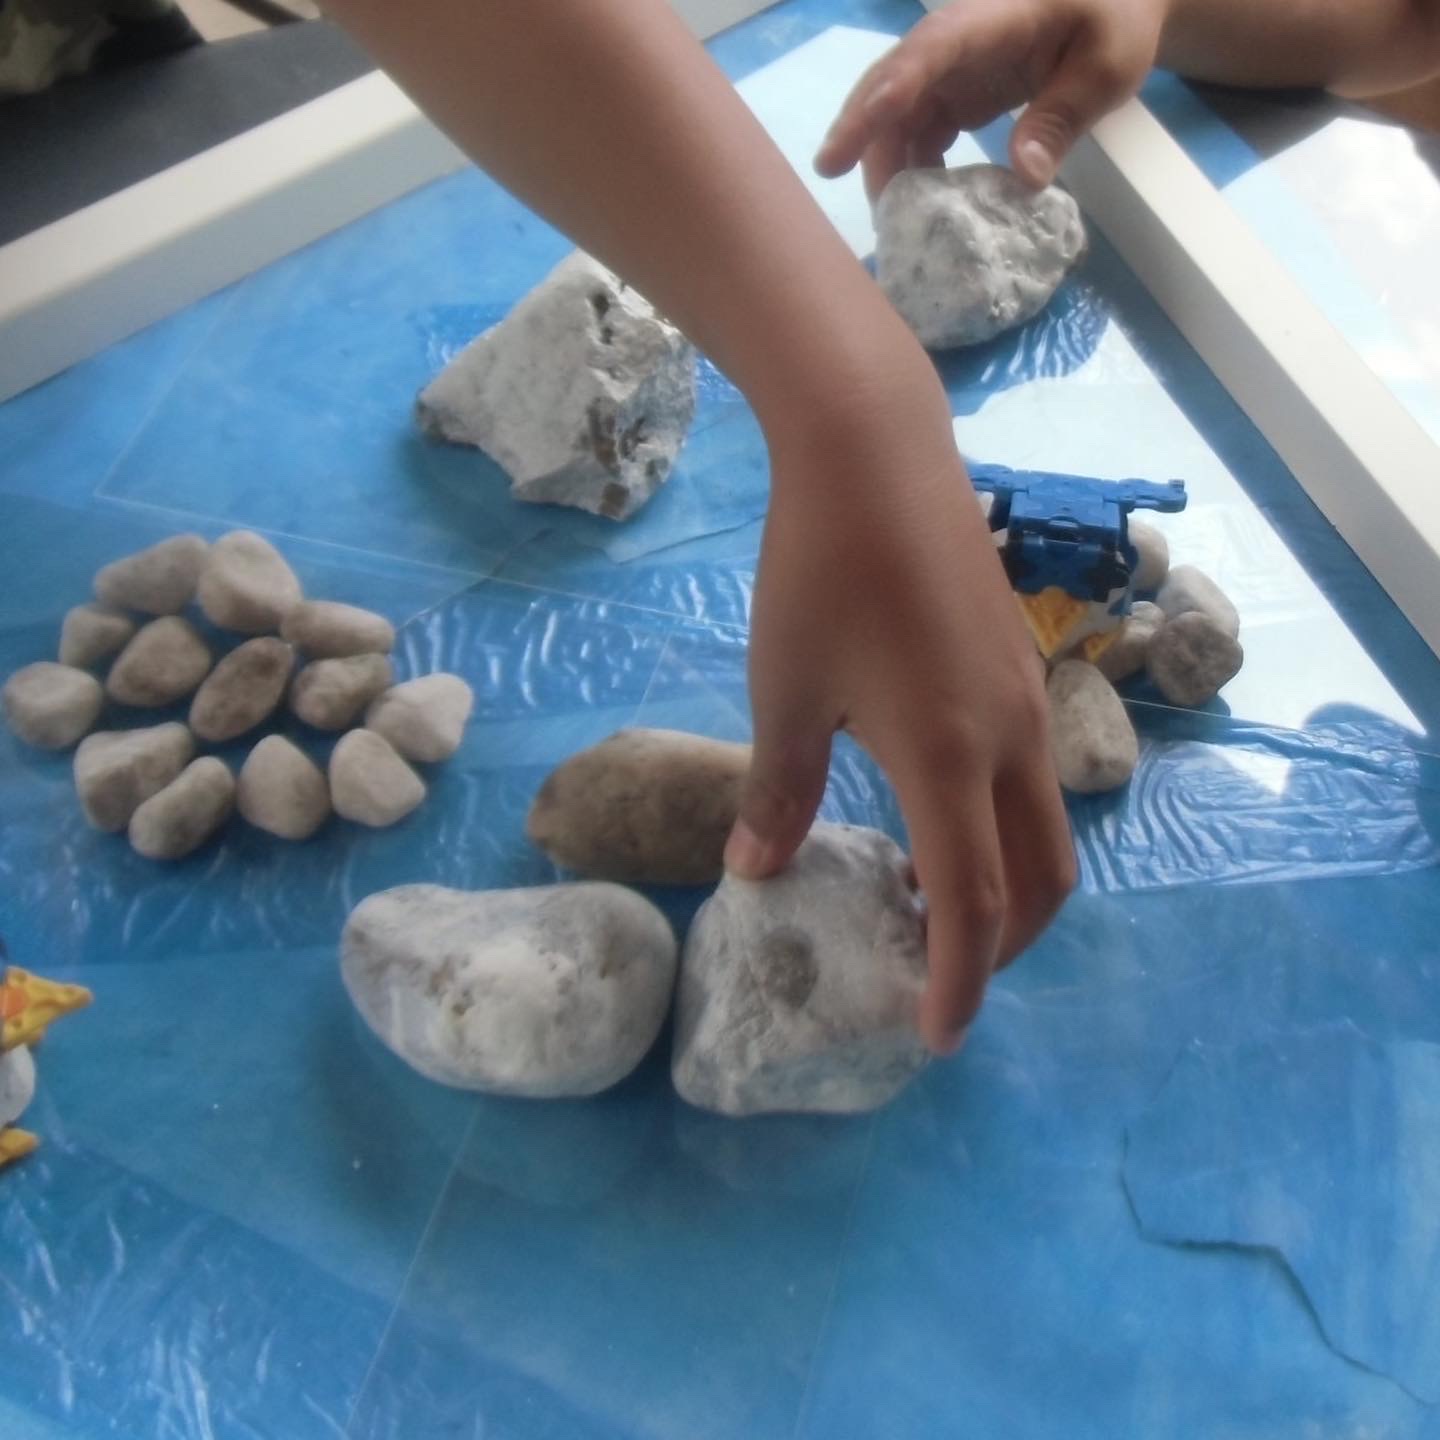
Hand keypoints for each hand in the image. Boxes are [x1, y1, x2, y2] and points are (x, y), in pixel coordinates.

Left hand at [724, 361, 1075, 1052]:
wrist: (877, 451)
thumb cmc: (819, 571)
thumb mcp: (784, 690)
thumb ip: (777, 791)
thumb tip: (753, 872)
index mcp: (951, 758)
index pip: (974, 905)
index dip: (960, 982)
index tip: (934, 1036)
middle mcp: (1012, 740)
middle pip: (1041, 878)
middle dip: (1005, 944)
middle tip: (938, 969)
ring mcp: (1028, 697)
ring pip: (1045, 826)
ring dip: (1007, 883)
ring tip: (932, 899)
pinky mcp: (1021, 664)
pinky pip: (1031, 775)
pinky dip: (1002, 824)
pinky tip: (938, 809)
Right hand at [814, 0, 1166, 199]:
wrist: (1116, 7)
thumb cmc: (1115, 20)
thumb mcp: (1108, 67)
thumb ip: (1062, 117)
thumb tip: (1022, 179)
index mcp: (993, 19)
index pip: (932, 49)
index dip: (895, 86)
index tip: (865, 124)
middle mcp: (959, 41)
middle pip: (894, 77)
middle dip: (860, 122)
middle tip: (830, 169)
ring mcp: (953, 70)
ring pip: (898, 110)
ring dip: (884, 157)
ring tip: (885, 211)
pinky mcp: (956, 94)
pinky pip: (919, 129)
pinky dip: (911, 166)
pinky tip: (914, 206)